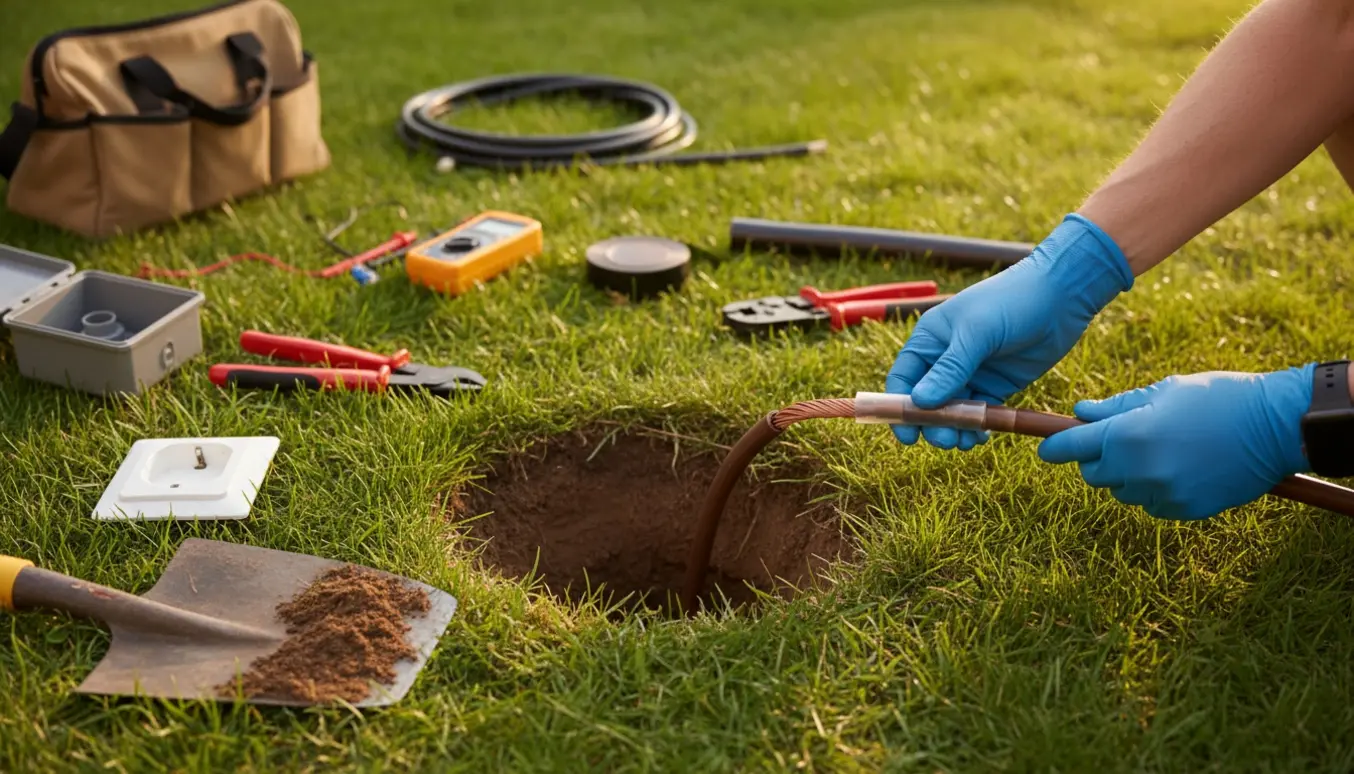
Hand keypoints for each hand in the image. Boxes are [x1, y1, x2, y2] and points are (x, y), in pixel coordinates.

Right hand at [886, 213, 1133, 450]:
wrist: (1061, 295)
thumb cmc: (1011, 301)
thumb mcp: (977, 333)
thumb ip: (949, 369)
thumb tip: (919, 403)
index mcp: (930, 339)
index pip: (903, 379)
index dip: (900, 408)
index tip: (908, 435)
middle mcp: (944, 358)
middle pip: (926, 401)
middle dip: (932, 423)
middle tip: (946, 440)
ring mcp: (971, 373)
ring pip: (952, 411)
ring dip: (954, 429)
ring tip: (965, 441)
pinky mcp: (995, 385)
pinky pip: (978, 412)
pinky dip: (977, 426)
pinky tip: (981, 436)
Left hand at [1038, 366, 1314, 519]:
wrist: (1275, 427)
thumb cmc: (1218, 397)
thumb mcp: (1162, 390)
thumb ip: (1116, 406)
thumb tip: (1080, 411)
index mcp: (1128, 436)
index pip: (1072, 448)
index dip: (1056, 447)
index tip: (1046, 449)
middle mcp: (1139, 471)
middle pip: (1093, 474)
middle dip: (1098, 457)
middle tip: (1121, 438)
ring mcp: (1162, 494)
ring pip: (1122, 491)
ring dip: (1127, 475)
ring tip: (1160, 449)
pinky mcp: (1184, 511)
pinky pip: (1151, 504)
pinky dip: (1154, 489)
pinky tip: (1179, 467)